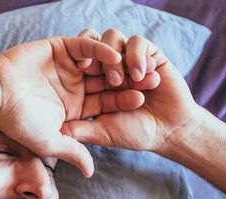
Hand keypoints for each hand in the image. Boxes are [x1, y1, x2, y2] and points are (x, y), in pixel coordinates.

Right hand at [0, 36, 143, 176]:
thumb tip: (91, 172)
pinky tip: (114, 56)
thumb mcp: (50, 141)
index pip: (105, 103)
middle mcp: (75, 85)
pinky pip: (85, 45)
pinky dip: (100, 49)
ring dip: (119, 64)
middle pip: (108, 81)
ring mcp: (69, 65)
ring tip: (135, 68)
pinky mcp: (60, 47)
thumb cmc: (17, 121)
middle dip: (129, 81)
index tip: (143, 103)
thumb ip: (73, 151)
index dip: (123, 102)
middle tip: (152, 81)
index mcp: (76, 106)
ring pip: (101, 62)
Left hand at [60, 29, 202, 153]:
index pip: (77, 61)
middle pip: (92, 43)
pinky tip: (141, 76)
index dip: (74, 61)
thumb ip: (81, 130)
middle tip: (95, 71)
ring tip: (120, 81)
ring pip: (112, 37)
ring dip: (115, 58)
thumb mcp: (103, 133)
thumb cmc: (135, 133)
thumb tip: (56, 131)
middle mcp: (109, 66)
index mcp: (93, 82)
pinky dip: (136, 56)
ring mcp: (128, 58)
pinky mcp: (149, 54)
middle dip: (93, 55)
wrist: (169, 130)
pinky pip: (137, 41)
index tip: (77, 70)